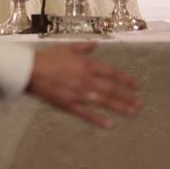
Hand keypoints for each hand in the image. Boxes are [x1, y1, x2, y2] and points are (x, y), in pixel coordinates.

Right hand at [27, 41, 141, 128]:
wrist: (29, 70)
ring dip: (119, 108)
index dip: (126, 79)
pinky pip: (86, 114)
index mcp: (86, 64)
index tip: (137, 85)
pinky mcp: (68, 104)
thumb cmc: (48, 58)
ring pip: (103, 102)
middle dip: (127, 96)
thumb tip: (96, 44)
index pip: (111, 72)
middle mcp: (86, 79)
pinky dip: (98, 119)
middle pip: (111, 89)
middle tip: (140, 103)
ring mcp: (78, 93)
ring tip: (132, 113)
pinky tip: (109, 124)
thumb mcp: (67, 47)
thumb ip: (84, 47)